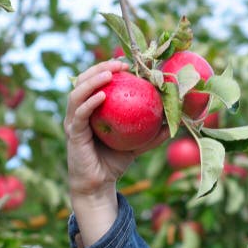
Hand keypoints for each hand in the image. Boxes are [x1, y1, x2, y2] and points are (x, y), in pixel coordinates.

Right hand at [64, 60, 168, 198]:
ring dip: (92, 79)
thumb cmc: (115, 162)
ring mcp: (74, 121)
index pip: (98, 82)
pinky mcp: (73, 132)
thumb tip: (174, 123)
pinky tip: (102, 95)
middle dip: (100, 67)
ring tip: (110, 73)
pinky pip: (81, 113)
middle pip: (84, 80)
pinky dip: (90, 102)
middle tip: (120, 63)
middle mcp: (80, 111)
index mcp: (93, 109)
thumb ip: (153, 134)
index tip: (129, 64)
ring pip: (78, 92)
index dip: (109, 69)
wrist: (99, 184)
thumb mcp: (138, 145)